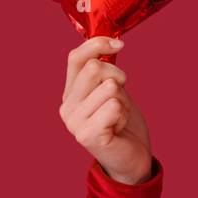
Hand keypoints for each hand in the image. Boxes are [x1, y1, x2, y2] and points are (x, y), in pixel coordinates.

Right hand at [60, 37, 152, 184]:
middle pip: (94, 68)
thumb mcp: (113, 89)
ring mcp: (74, 123)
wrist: (131, 156)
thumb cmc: (122, 121)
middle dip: (118, 77)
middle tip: (120, 97)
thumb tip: (110, 41)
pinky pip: (114, 107)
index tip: (120, 44)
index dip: (98, 44)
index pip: (76, 57)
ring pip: (109, 87)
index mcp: (70, 93)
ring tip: (118, 117)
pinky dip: (124, 114)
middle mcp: (66, 107)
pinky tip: (118, 128)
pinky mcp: (87, 136)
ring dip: (124, 100)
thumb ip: (104, 70)